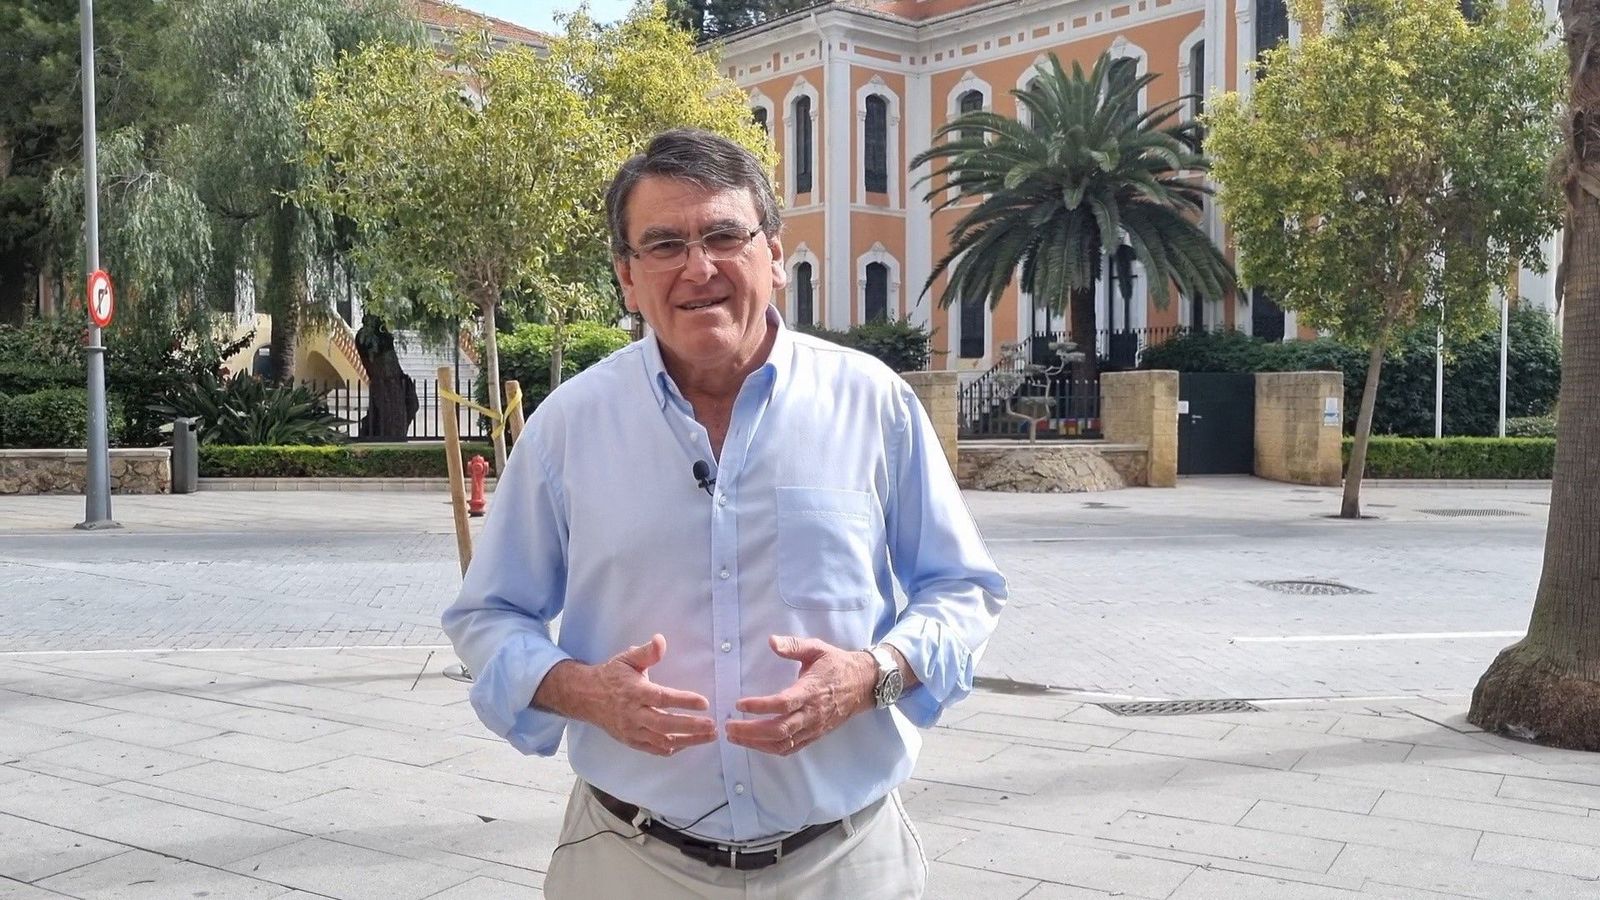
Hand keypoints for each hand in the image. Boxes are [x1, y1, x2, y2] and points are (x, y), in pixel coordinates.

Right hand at [536, 634, 715, 756]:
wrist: (586, 697)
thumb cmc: (611, 676)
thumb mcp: (626, 658)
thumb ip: (647, 652)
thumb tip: (661, 640)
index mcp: (634, 692)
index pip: (661, 698)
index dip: (683, 701)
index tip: (704, 702)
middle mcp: (633, 714)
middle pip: (664, 723)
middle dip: (690, 726)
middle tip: (712, 724)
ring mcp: (632, 730)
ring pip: (662, 740)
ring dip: (688, 740)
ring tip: (709, 736)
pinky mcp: (631, 741)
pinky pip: (654, 749)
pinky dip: (672, 748)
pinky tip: (689, 743)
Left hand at [725, 635, 876, 756]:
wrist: (863, 684)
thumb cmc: (836, 664)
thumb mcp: (817, 648)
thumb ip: (793, 645)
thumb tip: (771, 641)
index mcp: (811, 691)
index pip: (783, 704)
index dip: (760, 706)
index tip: (739, 704)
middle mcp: (812, 713)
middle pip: (779, 729)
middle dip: (751, 731)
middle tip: (728, 726)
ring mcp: (814, 727)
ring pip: (783, 743)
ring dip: (756, 743)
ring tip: (734, 737)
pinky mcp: (814, 735)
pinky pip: (791, 748)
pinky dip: (771, 749)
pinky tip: (755, 744)